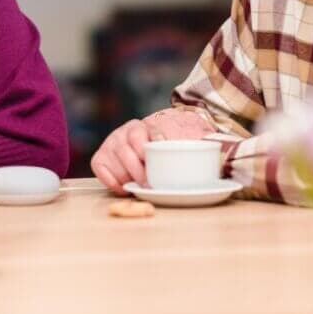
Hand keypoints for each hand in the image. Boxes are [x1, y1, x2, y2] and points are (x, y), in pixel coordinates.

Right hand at [91, 109, 212, 194]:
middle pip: (126, 149)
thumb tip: (212, 146)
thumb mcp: (183, 140)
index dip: (144, 149)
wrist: (147, 148)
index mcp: (143, 126)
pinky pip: (100, 169)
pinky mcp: (100, 157)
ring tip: (139, 186)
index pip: (141, 136)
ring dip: (126, 176)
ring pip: (114, 160)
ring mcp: (111, 144)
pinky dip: (111, 180)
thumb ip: (195, 140)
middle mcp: (124, 132)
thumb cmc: (168, 148)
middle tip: (148, 183)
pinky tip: (123, 187)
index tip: (151, 162)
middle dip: (137, 169)